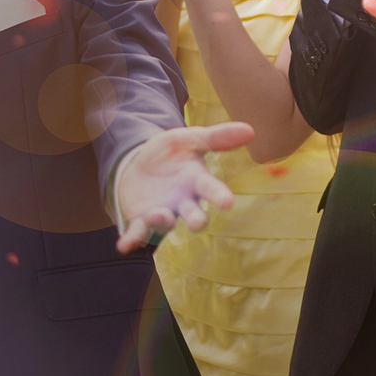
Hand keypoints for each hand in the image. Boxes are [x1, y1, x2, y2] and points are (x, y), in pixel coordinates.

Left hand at [115, 121, 255, 251]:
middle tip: (198, 222)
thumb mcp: (189, 138)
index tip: (228, 202)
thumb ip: (217, 137)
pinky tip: (124, 245)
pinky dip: (132, 239)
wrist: (139, 164)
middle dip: (196, 219)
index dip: (219, 195)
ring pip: (166, 223)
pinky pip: (138, 232)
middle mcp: (183, 202)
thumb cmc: (171, 153)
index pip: (211, 189)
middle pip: (193, 214)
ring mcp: (163, 212)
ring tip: (157, 214)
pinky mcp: (142, 220)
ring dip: (162, 221)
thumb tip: (251, 130)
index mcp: (196, 181)